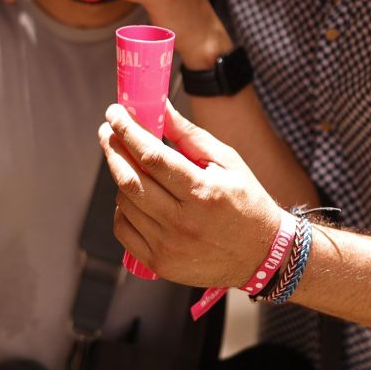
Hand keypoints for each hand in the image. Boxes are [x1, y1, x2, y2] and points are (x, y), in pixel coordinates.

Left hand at [99, 101, 281, 289]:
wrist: (262, 255)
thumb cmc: (246, 201)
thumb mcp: (227, 162)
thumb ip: (188, 135)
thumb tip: (159, 105)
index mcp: (203, 193)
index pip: (152, 157)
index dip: (128, 132)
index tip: (114, 113)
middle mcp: (183, 222)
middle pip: (130, 180)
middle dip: (113, 149)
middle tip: (108, 132)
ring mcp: (169, 246)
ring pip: (124, 204)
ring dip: (121, 178)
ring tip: (131, 165)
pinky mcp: (159, 263)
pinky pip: (123, 230)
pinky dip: (122, 210)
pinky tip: (134, 198)